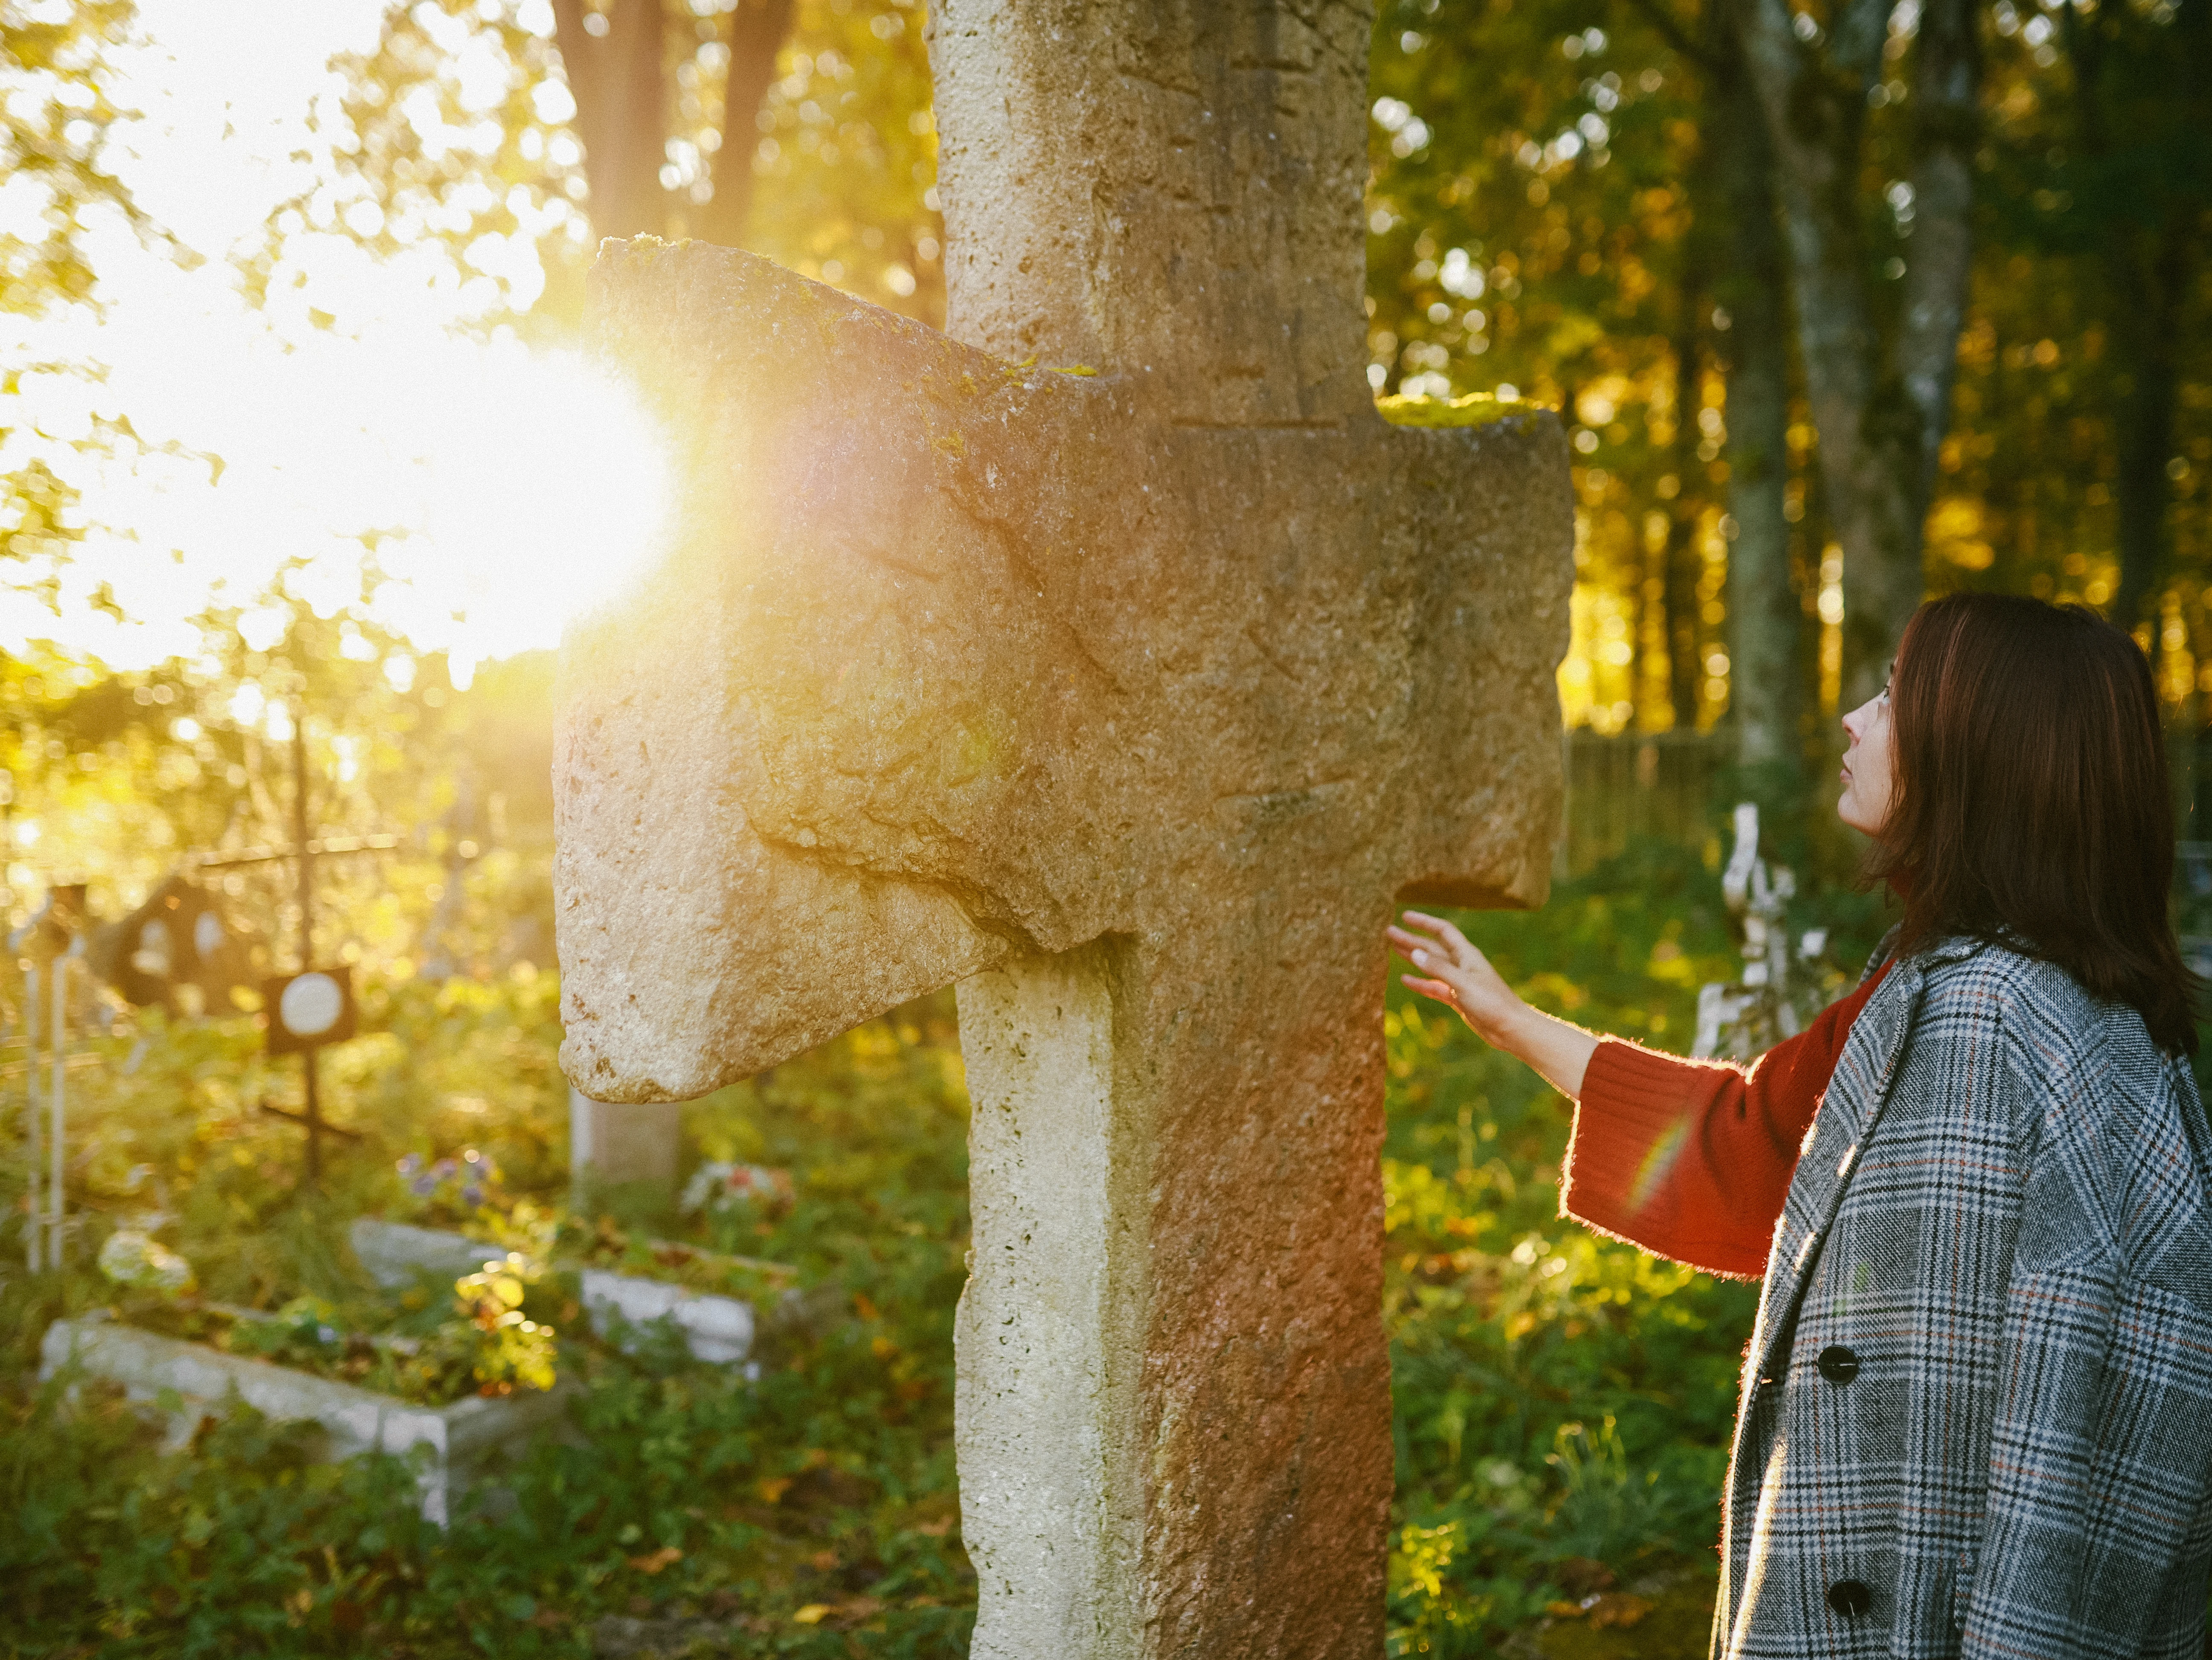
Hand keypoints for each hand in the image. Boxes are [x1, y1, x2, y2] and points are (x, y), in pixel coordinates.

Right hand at [1386, 911, 1524, 1044]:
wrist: (1511, 1029)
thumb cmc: (1493, 1003)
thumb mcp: (1464, 984)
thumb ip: (1439, 968)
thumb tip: (1415, 952)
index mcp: (1467, 955)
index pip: (1442, 931)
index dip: (1424, 922)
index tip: (1405, 916)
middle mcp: (1462, 965)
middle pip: (1432, 947)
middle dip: (1411, 939)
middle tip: (1389, 932)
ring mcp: (1459, 982)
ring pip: (1431, 966)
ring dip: (1413, 957)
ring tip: (1393, 950)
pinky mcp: (1457, 998)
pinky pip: (1434, 986)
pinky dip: (1420, 982)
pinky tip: (1405, 979)